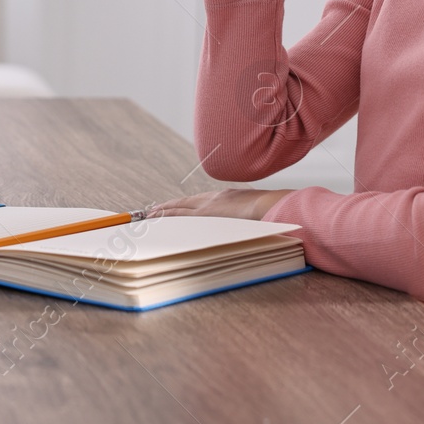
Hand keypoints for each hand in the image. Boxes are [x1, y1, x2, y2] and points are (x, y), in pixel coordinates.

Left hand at [146, 189, 294, 220]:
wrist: (274, 206)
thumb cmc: (273, 213)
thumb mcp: (259, 212)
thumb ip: (249, 217)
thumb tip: (252, 226)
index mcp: (228, 197)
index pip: (200, 201)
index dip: (185, 204)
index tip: (175, 207)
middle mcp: (216, 199)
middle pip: (186, 202)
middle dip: (169, 207)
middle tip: (153, 211)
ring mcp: (210, 206)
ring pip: (180, 208)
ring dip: (164, 212)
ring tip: (149, 216)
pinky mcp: (206, 215)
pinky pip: (180, 215)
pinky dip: (167, 216)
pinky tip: (156, 218)